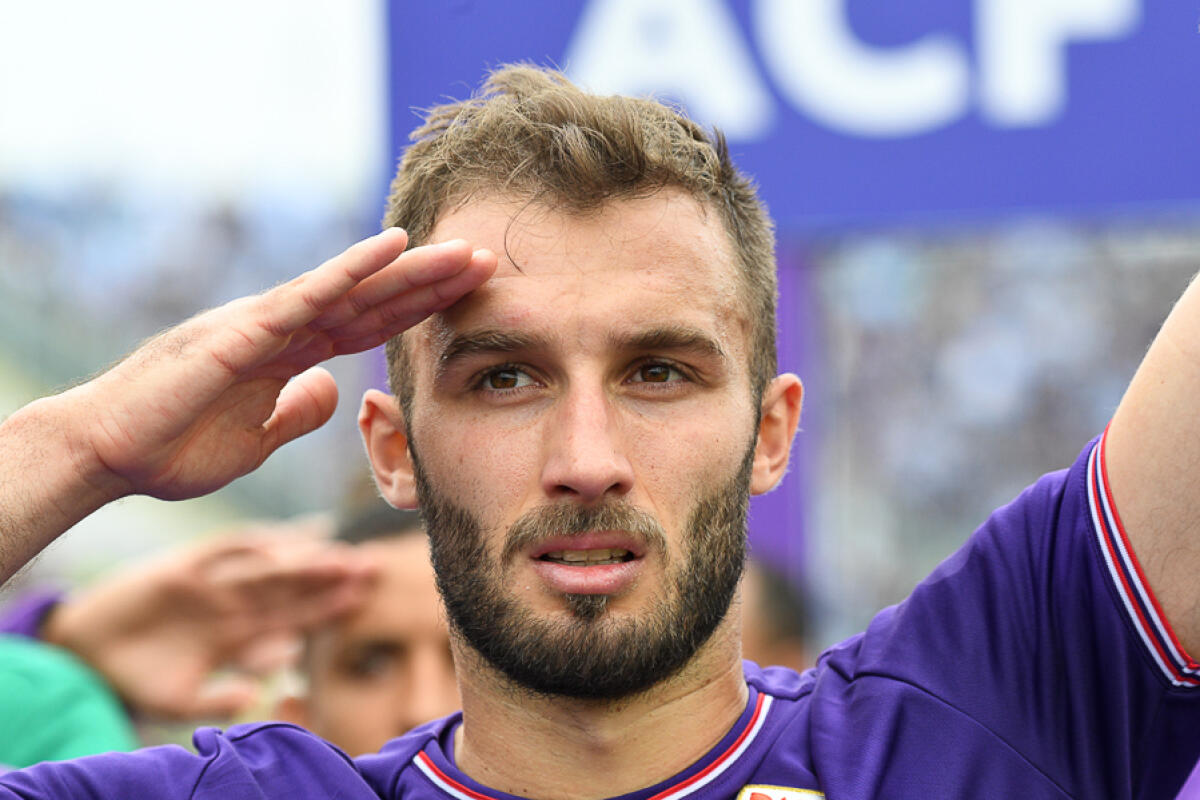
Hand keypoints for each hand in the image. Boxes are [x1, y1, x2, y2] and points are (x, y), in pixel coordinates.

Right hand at [42, 521, 377, 719]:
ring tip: (339, 555)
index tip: (363, 599)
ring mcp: (209, 585)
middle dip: (330, 579)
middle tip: (370, 567)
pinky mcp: (181, 568)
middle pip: (291, 589)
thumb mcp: (179, 700)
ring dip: (303, 561)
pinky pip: (222, 552)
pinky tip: (283, 542)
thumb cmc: (136, 678)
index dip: (328, 608)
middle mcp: (231, 605)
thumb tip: (255, 695)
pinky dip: (250, 546)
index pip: (294, 618)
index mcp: (238, 635)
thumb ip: (217, 699)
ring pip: (267, 569)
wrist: (81, 656)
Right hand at [65, 228, 495, 502]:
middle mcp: (285, 328)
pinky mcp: (242, 332)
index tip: (470, 298)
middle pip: (374, 301)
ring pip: (352, 289)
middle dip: (432, 284)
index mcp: (291, 354)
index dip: (421, 310)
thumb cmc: (172, 447)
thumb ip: (297, 411)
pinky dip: (350, 271)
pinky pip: (306, 297)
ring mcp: (265, 324)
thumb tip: (334, 389)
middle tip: (490, 262)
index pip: (370, 326)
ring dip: (411, 270)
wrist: (108, 454)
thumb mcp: (256, 440)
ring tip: (464, 253)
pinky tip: (391, 248)